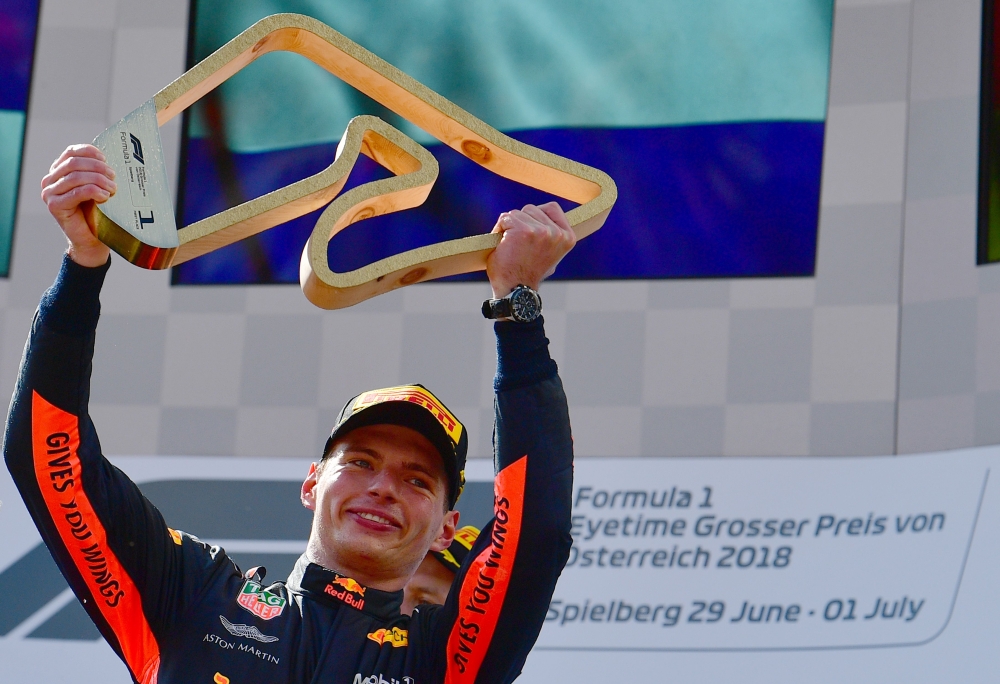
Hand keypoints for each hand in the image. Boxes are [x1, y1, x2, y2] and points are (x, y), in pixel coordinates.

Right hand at [41, 144, 115, 266]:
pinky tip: (104, 197)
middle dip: (98, 167)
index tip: (106, 159)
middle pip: (74, 163)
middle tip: (114, 177)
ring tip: (112, 189)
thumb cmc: (97, 213)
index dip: (90, 152)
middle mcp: (50, 180)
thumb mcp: (97, 187)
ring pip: (76, 176)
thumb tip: (110, 159)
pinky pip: (77, 192)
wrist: (91, 241)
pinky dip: (94, 191)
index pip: (71, 152)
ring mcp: (50, 193)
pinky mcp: (55, 206)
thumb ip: (96, 172)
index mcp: (59, 171)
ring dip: (99, 180)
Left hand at [486, 202, 575, 297]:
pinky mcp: (523, 231)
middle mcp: (557, 233)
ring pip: (517, 213)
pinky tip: (502, 245)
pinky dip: (499, 230)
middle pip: (532, 209)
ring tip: (511, 246)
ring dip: (509, 227)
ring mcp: (541, 231)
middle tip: (518, 245)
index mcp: (568, 237)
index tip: (530, 234)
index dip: (536, 217)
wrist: (515, 291)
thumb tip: (547, 223)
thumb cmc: (529, 274)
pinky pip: (505, 218)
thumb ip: (551, 236)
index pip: (552, 208)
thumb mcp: (551, 254)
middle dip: (521, 222)